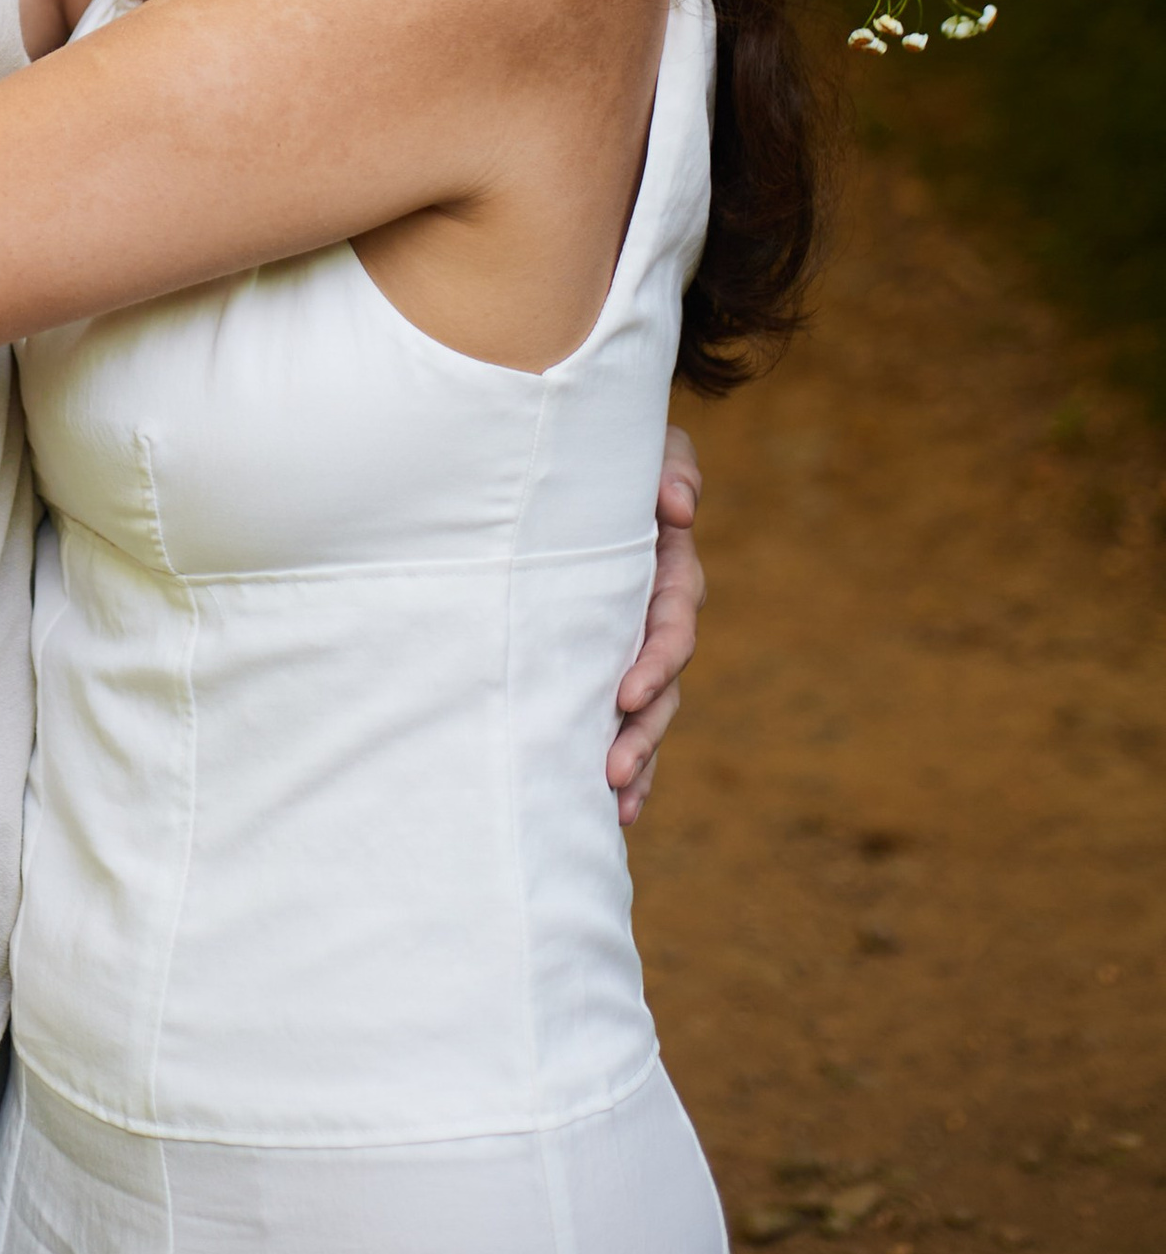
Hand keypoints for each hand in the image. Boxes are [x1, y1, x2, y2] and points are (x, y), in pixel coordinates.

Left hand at [609, 423, 702, 829]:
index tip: (625, 692)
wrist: (575, 457)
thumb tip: (678, 505)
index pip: (672, 624)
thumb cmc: (613, 449)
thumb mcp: (649, 444)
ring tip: (615, 804)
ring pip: (646, 712)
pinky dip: (627, 762)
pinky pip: (621, 716)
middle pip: (663, 685)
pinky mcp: (605, 659)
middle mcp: (656, 615)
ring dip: (637, 759)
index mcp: (669, 570)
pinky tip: (611, 809)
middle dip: (643, 732)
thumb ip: (670, 465)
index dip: (655, 660)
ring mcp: (632, 641)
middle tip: (612, 771)